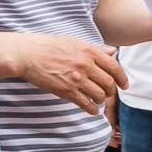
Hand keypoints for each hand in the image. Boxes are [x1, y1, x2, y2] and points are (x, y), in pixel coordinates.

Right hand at [0, 32, 124, 115]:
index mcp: (89, 51)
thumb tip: (111, 52)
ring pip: (99, 95)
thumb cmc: (48, 45)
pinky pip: (85, 104)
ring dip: (101, 99)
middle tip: (108, 94)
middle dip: (111, 91)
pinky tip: (92, 110)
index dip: (122, 78)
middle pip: (108, 83)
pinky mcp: (66, 91)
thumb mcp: (73, 41)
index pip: (114, 67)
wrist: (27, 54)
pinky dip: (91, 109)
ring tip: (97, 99)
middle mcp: (85, 65)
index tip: (124, 85)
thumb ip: (94, 48)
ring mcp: (76, 79)